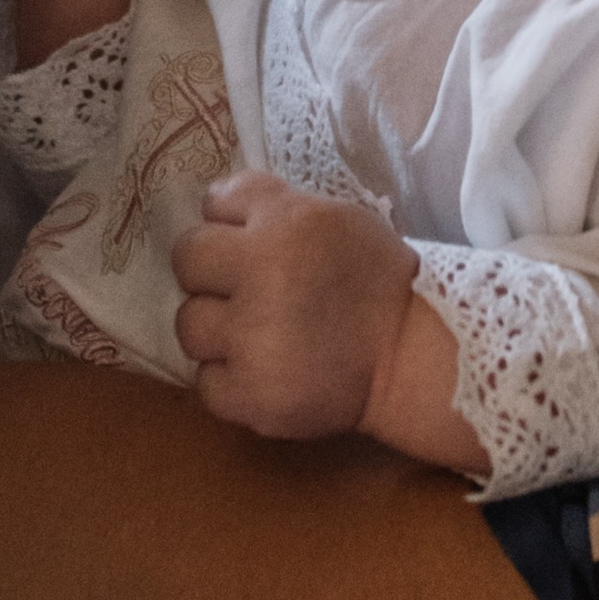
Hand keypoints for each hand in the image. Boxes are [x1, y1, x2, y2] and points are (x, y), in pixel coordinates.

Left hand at [173, 174, 417, 439]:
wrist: (411, 356)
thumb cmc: (375, 279)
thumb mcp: (334, 216)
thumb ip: (272, 206)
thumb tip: (213, 207)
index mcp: (285, 225)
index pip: (213, 204)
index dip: (228, 225)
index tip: (246, 243)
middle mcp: (260, 277)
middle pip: (187, 262)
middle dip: (211, 274)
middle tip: (244, 291)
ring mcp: (250, 341)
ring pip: (188, 325)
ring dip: (216, 329)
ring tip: (255, 336)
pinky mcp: (250, 395)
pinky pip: (205, 382)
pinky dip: (228, 379)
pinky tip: (262, 372)